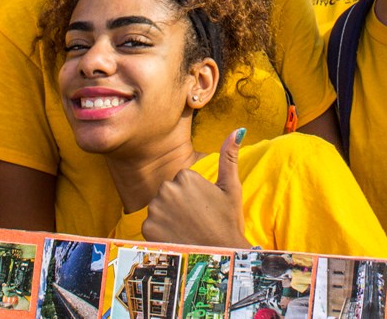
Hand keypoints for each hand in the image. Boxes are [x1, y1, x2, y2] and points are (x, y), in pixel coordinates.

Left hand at [142, 129, 248, 248]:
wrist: (219, 256)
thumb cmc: (227, 221)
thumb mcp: (231, 188)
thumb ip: (229, 156)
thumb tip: (238, 130)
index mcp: (185, 176)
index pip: (182, 181)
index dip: (194, 195)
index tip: (204, 207)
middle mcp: (167, 189)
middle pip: (168, 193)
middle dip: (178, 204)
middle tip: (196, 219)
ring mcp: (155, 209)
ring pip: (159, 208)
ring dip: (169, 217)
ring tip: (187, 229)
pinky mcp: (147, 227)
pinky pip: (151, 225)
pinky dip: (161, 232)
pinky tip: (176, 237)